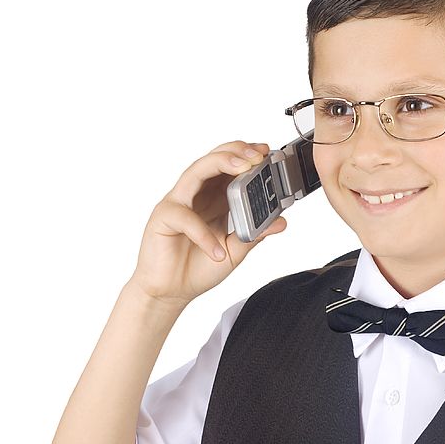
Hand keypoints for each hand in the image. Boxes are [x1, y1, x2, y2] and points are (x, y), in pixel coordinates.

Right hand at [128, 140, 287, 307]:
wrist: (171, 292)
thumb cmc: (198, 267)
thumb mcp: (235, 250)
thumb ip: (255, 234)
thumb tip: (280, 221)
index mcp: (214, 198)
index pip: (229, 165)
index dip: (247, 154)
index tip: (267, 152)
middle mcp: (195, 195)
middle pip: (213, 159)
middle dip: (237, 151)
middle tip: (258, 155)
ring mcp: (178, 204)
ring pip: (196, 171)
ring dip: (221, 164)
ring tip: (243, 169)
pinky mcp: (163, 219)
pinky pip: (185, 217)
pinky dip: (204, 233)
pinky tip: (217, 249)